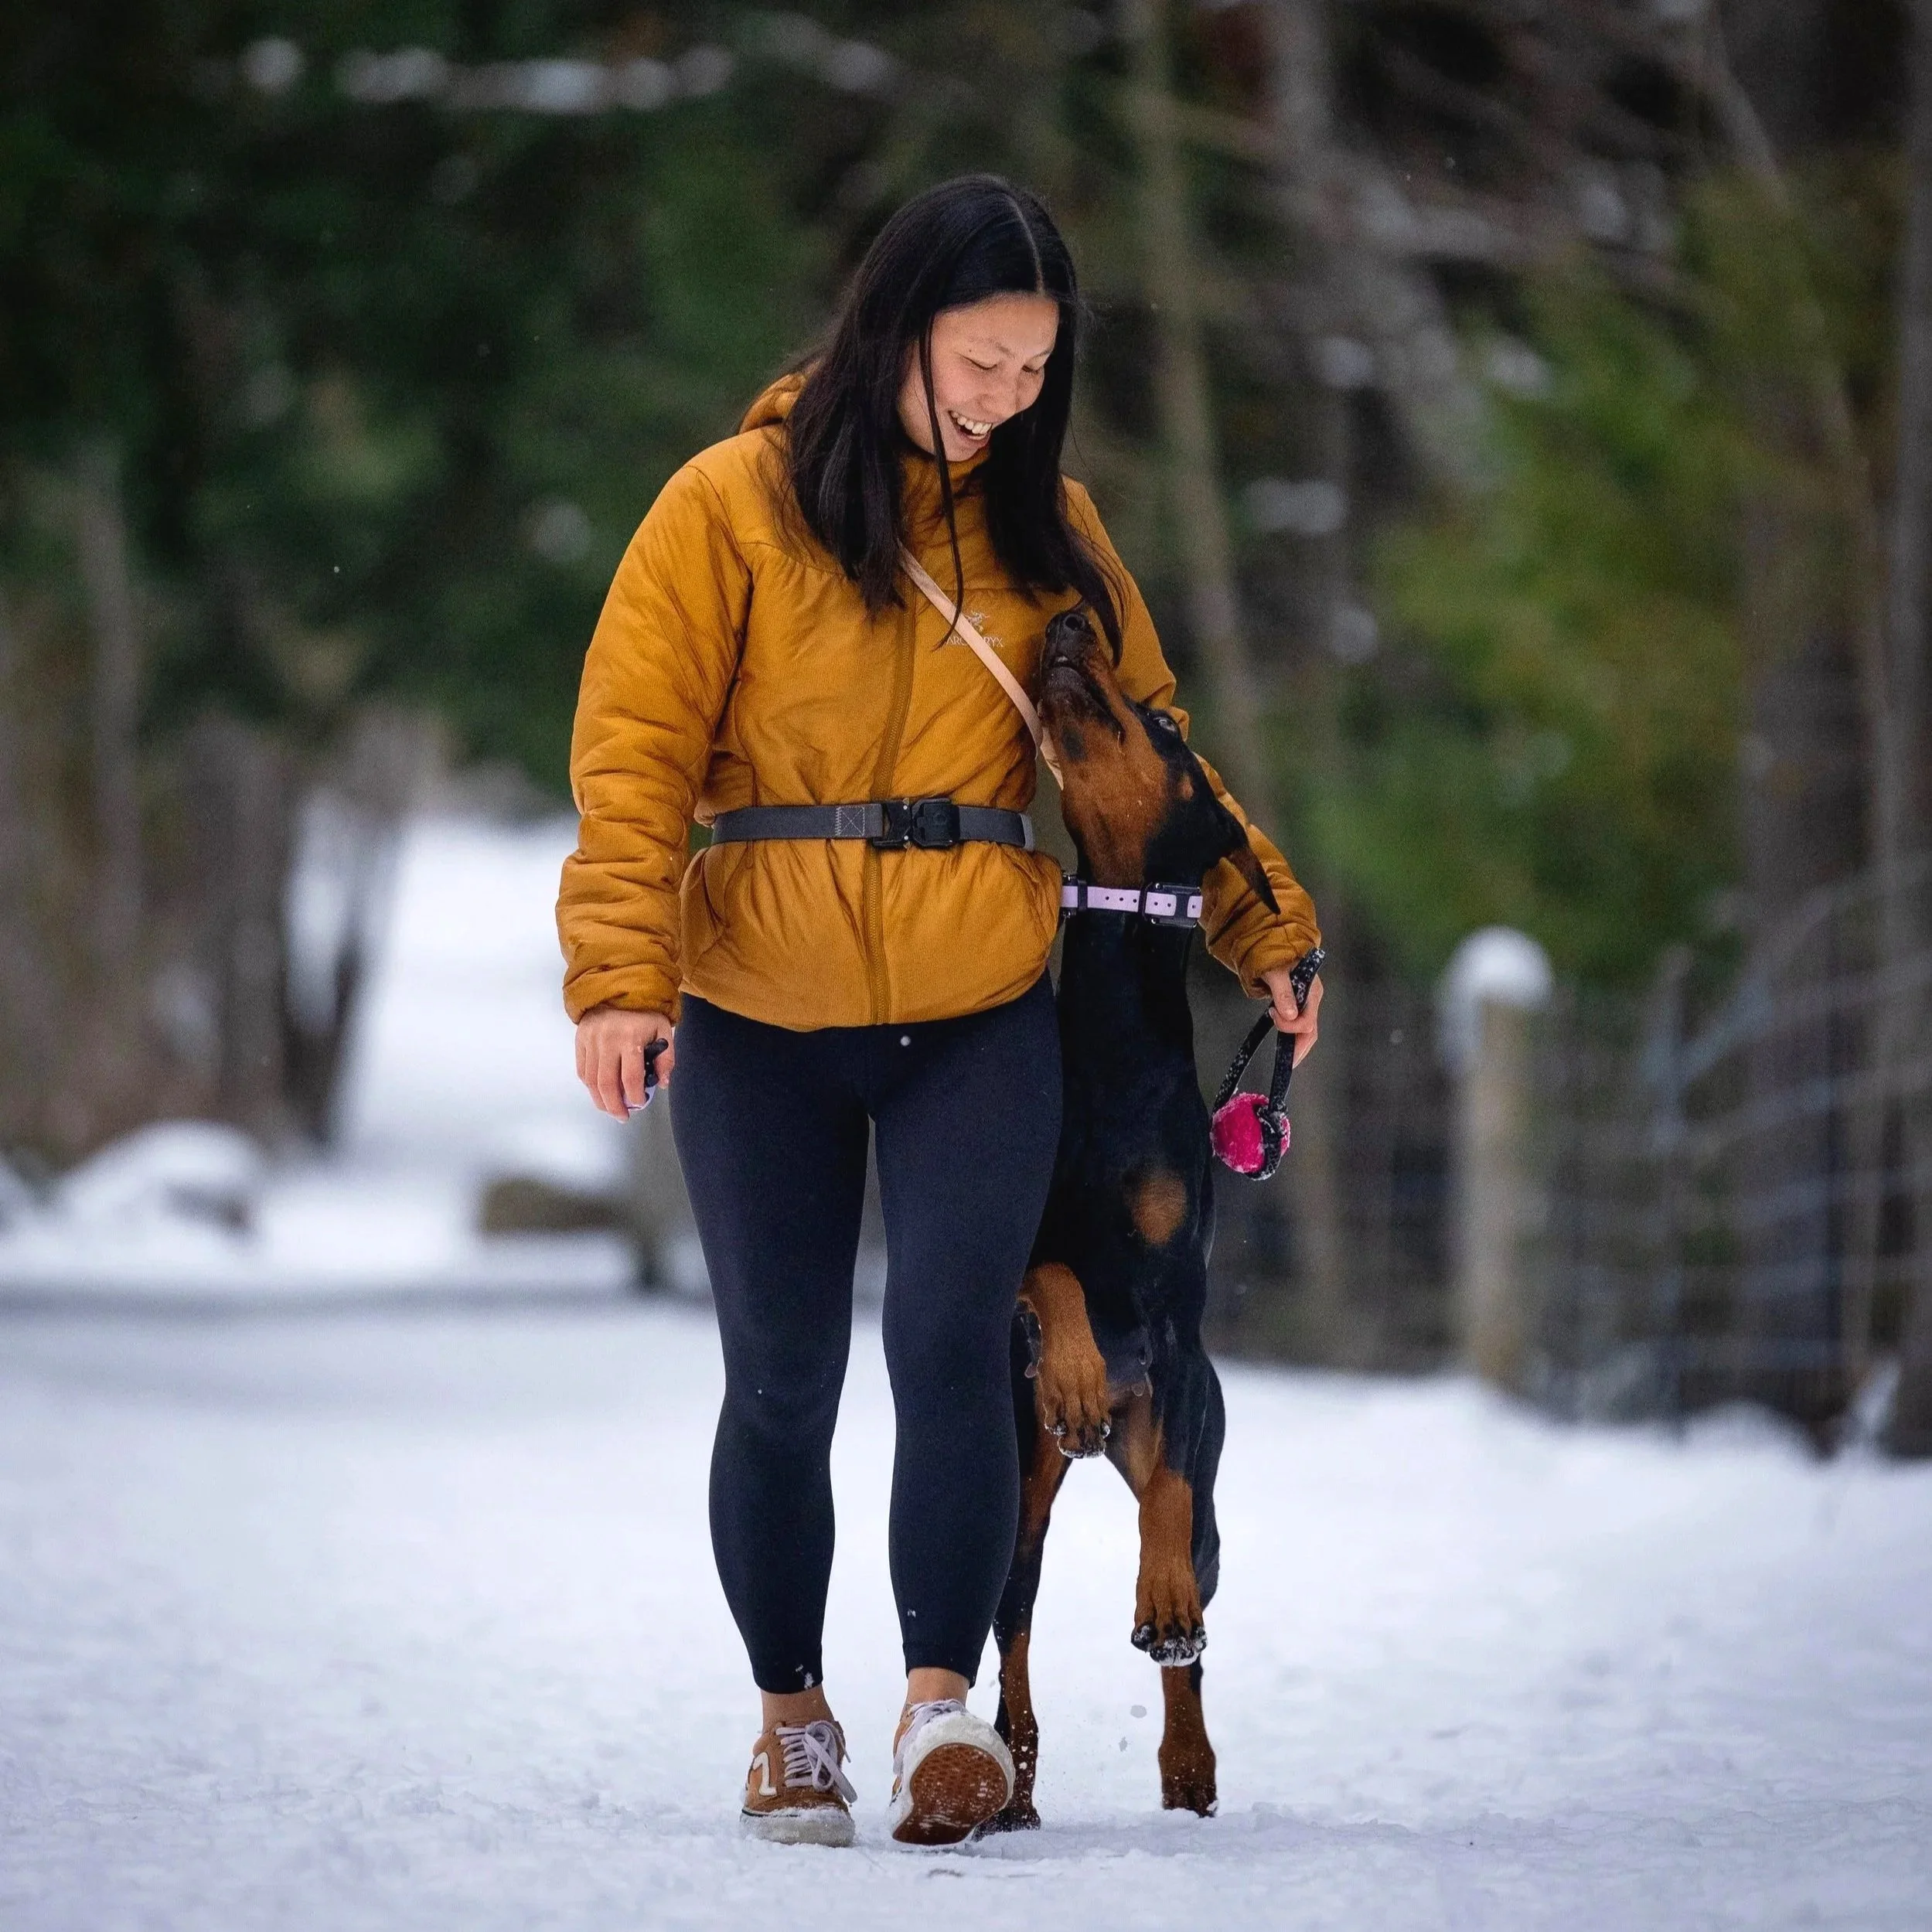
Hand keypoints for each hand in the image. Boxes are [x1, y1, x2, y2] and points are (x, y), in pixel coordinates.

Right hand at [575, 1005, 674, 1119]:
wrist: (619, 986)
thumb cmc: (644, 1010)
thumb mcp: (663, 1030)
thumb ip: (666, 1058)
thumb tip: (661, 1083)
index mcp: (630, 1038)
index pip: (630, 1078)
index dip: (635, 1097)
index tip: (639, 1103)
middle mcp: (607, 1041)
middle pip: (606, 1084)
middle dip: (614, 1106)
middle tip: (623, 1116)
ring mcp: (590, 1041)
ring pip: (591, 1080)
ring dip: (600, 1100)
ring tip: (611, 1108)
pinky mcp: (580, 1040)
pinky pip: (582, 1070)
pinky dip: (590, 1085)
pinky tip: (600, 1092)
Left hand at [1258, 965, 1321, 1067]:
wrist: (1274, 945)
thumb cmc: (1275, 956)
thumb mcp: (1276, 972)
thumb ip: (1282, 992)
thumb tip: (1290, 1014)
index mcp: (1312, 992)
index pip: (1306, 1021)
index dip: (1289, 1025)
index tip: (1272, 1014)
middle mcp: (1313, 999)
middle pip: (1311, 1029)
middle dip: (1301, 1047)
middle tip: (1290, 1062)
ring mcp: (1308, 1002)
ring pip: (1308, 1029)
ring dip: (1298, 1043)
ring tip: (1290, 1057)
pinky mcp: (1300, 1003)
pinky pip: (1301, 1024)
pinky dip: (1295, 1035)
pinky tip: (1288, 1043)